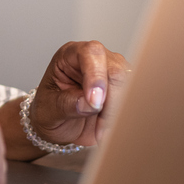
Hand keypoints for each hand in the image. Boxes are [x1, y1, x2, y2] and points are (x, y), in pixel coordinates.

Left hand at [0, 40, 129, 158]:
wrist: (59, 125)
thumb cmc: (50, 112)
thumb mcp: (49, 111)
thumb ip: (67, 105)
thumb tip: (91, 104)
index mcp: (70, 55)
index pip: (90, 53)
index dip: (96, 75)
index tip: (95, 102)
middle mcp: (95, 59)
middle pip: (116, 70)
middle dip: (110, 102)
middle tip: (100, 126)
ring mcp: (113, 72)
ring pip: (131, 86)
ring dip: (118, 113)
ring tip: (101, 131)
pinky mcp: (126, 89)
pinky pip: (134, 101)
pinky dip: (125, 117)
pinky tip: (111, 129)